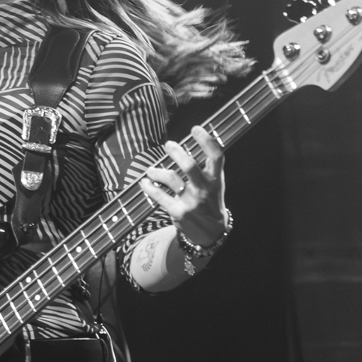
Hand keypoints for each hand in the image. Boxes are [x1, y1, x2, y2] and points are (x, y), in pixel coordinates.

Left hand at [139, 124, 228, 247]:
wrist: (212, 232)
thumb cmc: (211, 202)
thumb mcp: (216, 185)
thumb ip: (207, 167)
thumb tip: (189, 144)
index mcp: (216, 179)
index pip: (216, 156)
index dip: (207, 140)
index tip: (196, 128)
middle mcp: (204, 188)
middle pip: (189, 165)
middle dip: (176, 152)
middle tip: (168, 145)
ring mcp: (191, 201)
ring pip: (171, 178)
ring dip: (157, 172)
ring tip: (151, 171)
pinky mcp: (178, 212)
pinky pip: (160, 196)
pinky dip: (149, 187)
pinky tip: (144, 182)